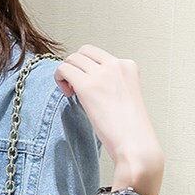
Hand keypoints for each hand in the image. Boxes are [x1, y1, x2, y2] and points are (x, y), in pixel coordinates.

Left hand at [54, 45, 163, 194]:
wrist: (135, 142)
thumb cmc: (129, 130)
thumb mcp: (124, 98)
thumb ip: (111, 86)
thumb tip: (91, 87)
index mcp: (128, 66)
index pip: (99, 55)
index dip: (87, 68)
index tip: (87, 87)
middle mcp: (115, 65)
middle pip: (84, 51)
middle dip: (75, 66)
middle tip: (75, 89)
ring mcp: (101, 74)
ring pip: (72, 58)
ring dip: (66, 73)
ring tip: (70, 93)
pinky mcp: (87, 86)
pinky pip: (64, 69)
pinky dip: (59, 78)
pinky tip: (67, 95)